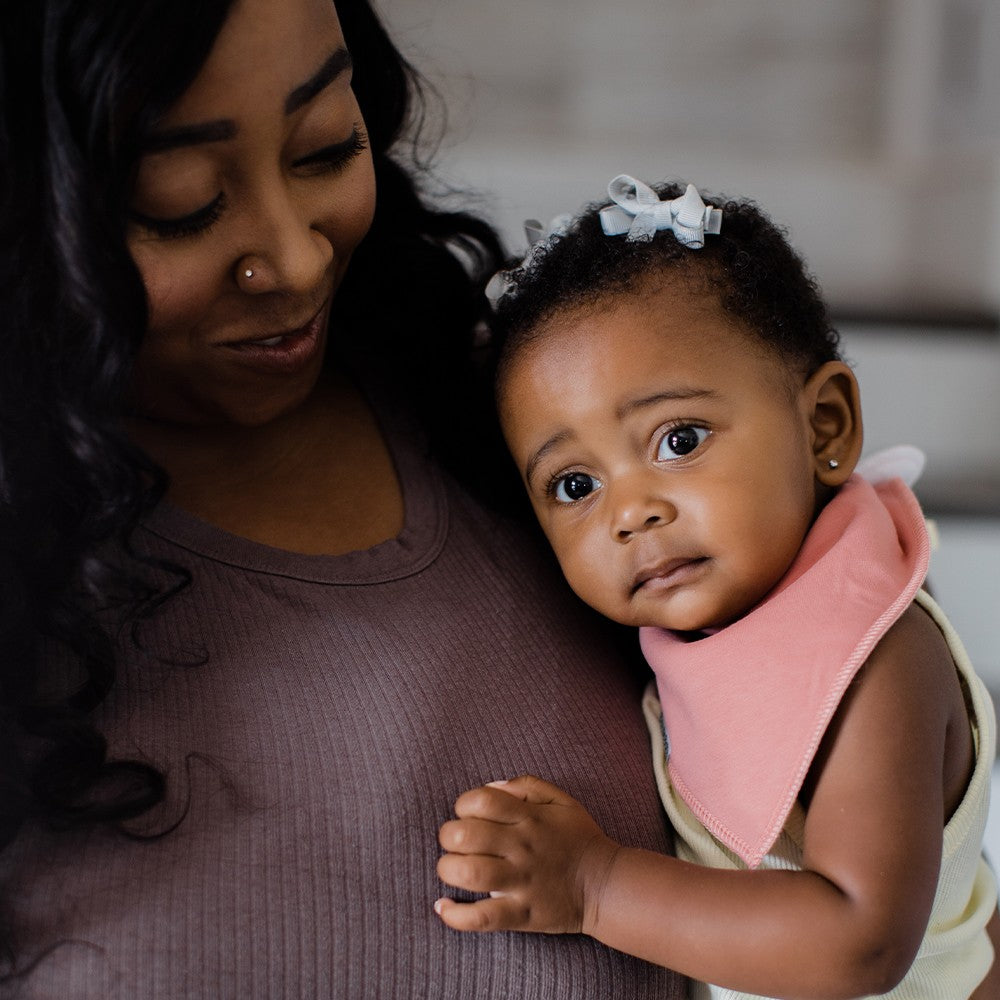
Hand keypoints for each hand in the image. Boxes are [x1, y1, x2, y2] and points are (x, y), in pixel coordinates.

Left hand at [435, 774, 620, 934]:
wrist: (608, 885)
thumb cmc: (580, 838)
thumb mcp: (561, 800)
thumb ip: (526, 785)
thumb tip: (491, 786)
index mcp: (530, 817)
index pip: (482, 800)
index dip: (464, 804)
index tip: (466, 815)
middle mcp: (522, 847)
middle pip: (467, 835)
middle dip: (449, 836)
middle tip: (453, 843)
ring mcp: (522, 881)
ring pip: (470, 874)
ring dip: (449, 870)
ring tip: (451, 869)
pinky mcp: (523, 914)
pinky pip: (483, 918)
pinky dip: (456, 915)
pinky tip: (443, 907)